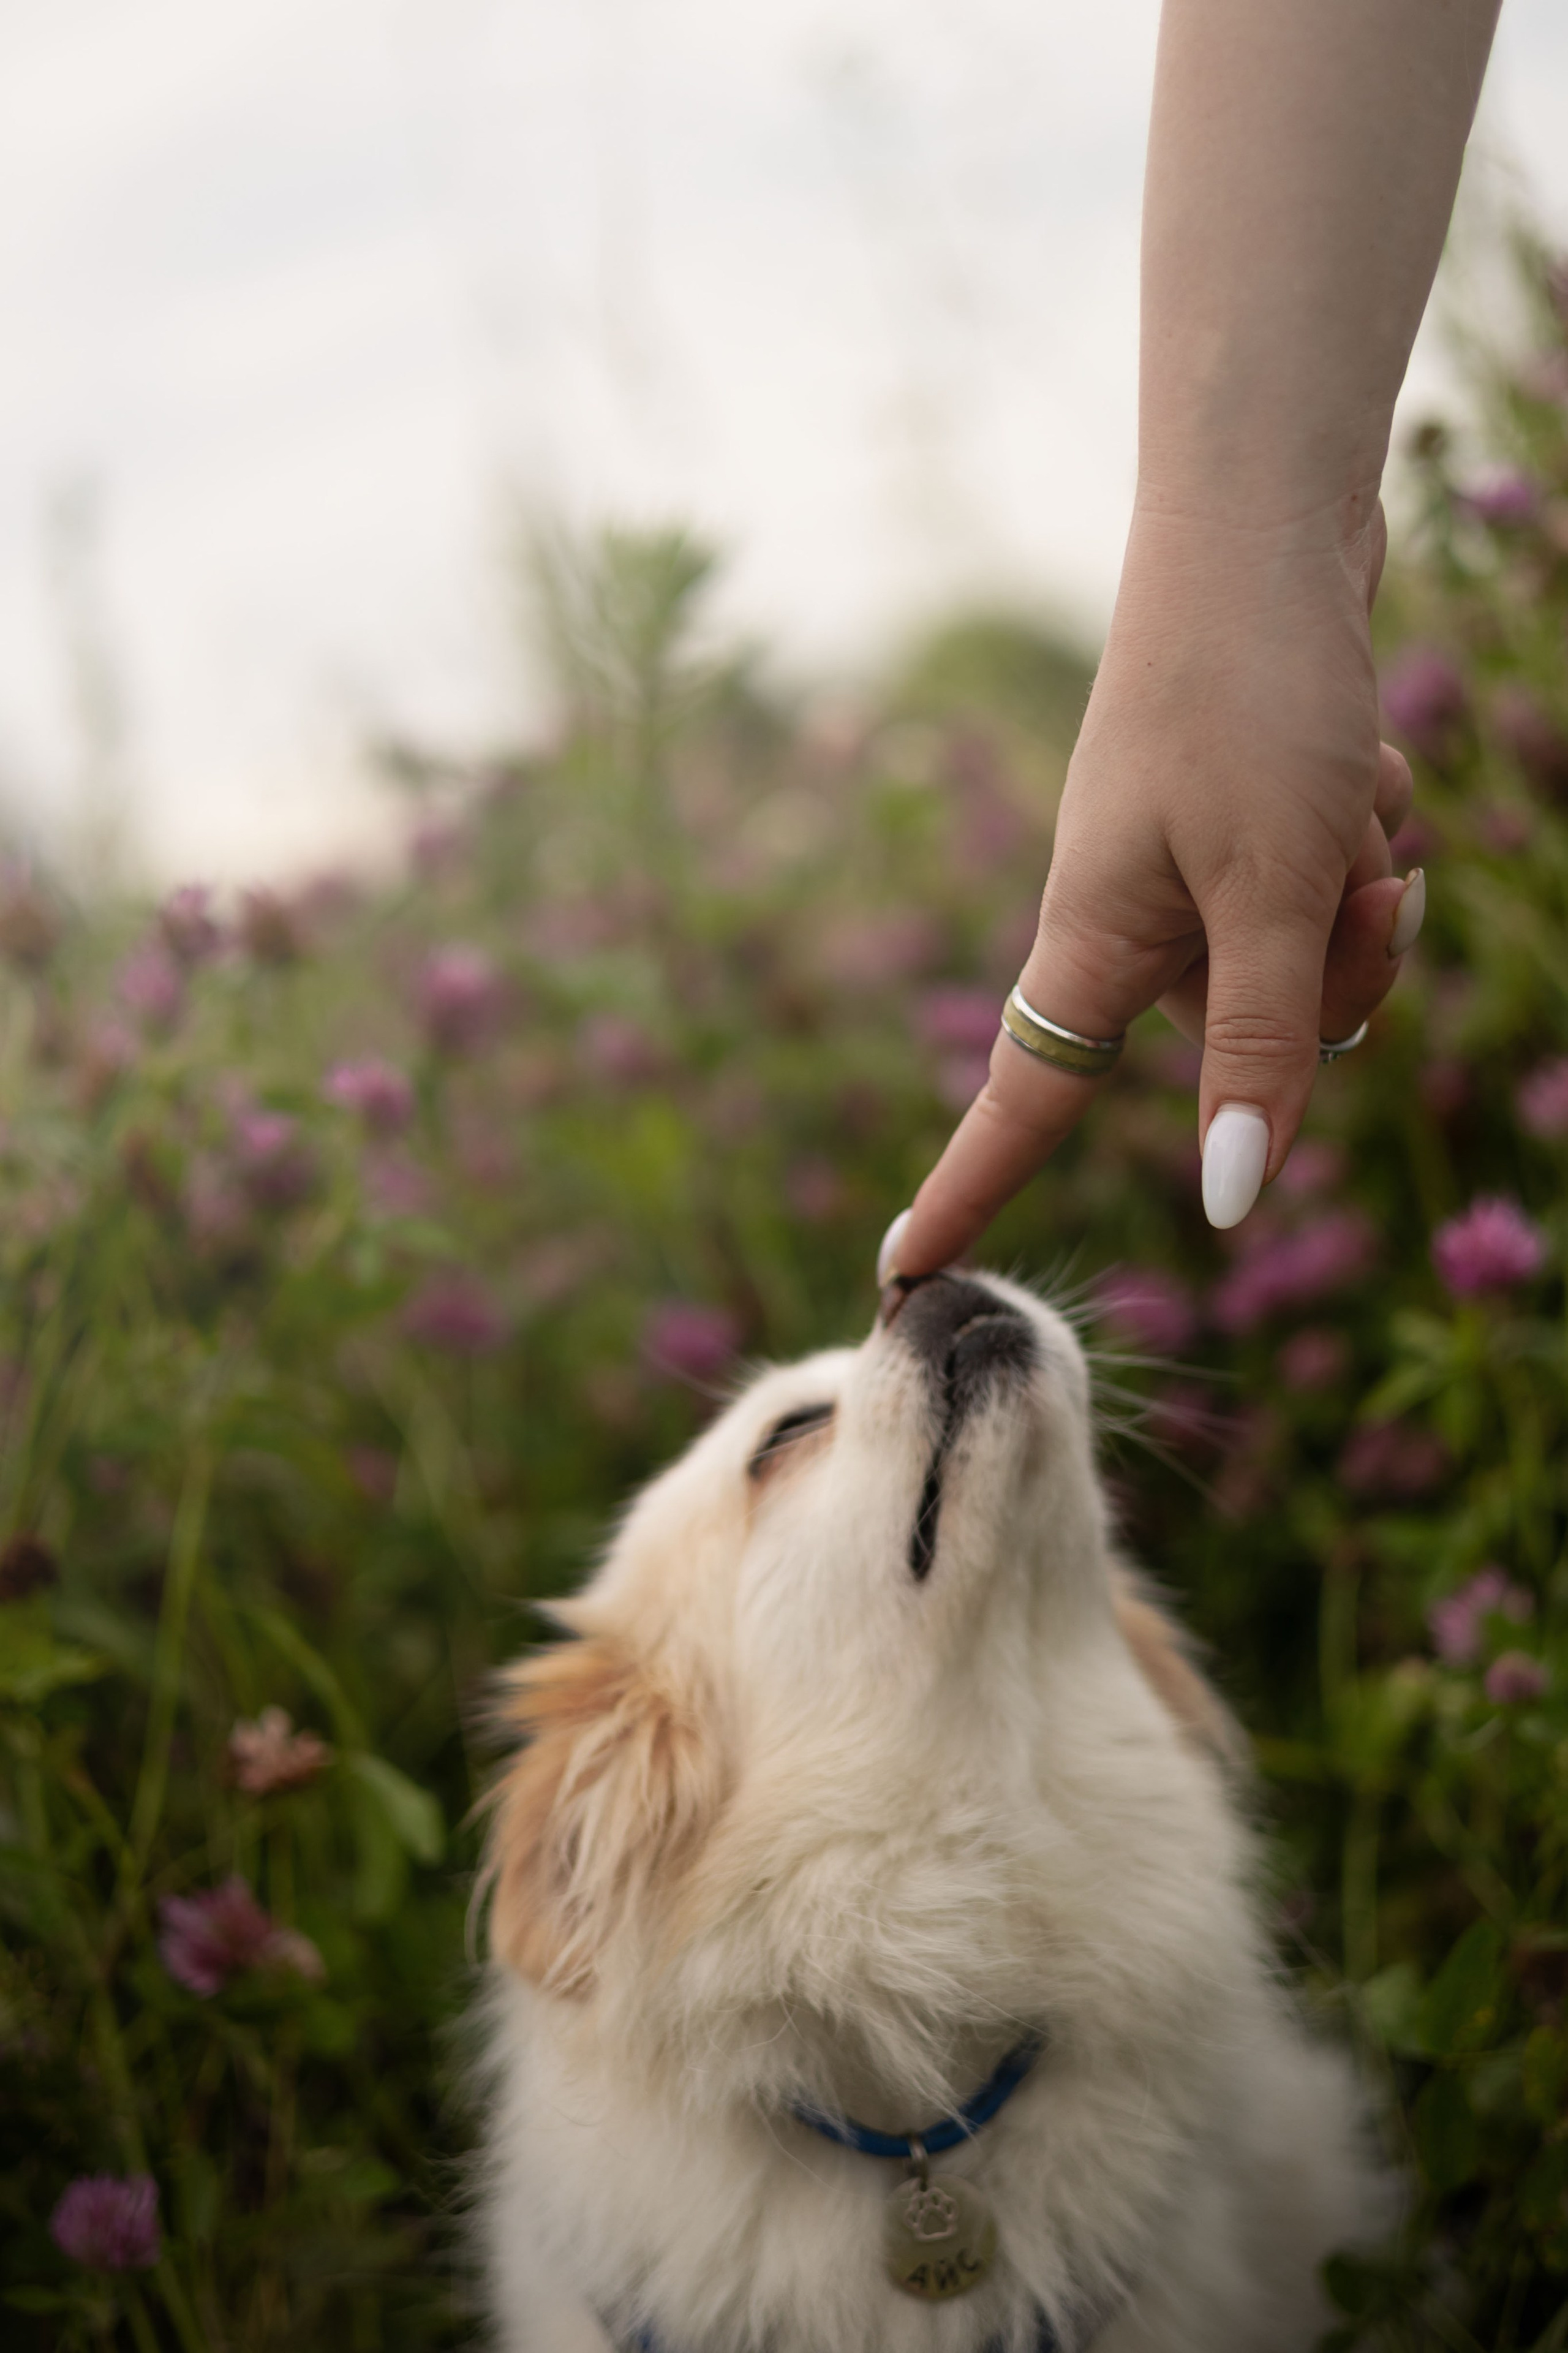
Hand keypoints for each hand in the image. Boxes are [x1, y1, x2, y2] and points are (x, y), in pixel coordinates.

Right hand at [885, 492, 1422, 1280]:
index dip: (965, 1195)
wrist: (1265, 527)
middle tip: (1354, 881)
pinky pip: (1328, 893)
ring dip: (1361, 896)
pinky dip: (1365, 840)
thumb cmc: (1252, 699)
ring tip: (1355, 795)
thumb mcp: (1274, 888)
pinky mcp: (1248, 828)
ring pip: (1311, 969)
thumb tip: (1232, 1198)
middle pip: (1247, 1043)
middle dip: (1333, 975)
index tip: (905, 1275)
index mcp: (1096, 947)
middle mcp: (1135, 925)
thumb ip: (1260, 1046)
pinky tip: (1363, 764)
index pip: (1018, 1107)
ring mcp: (1193, 875)